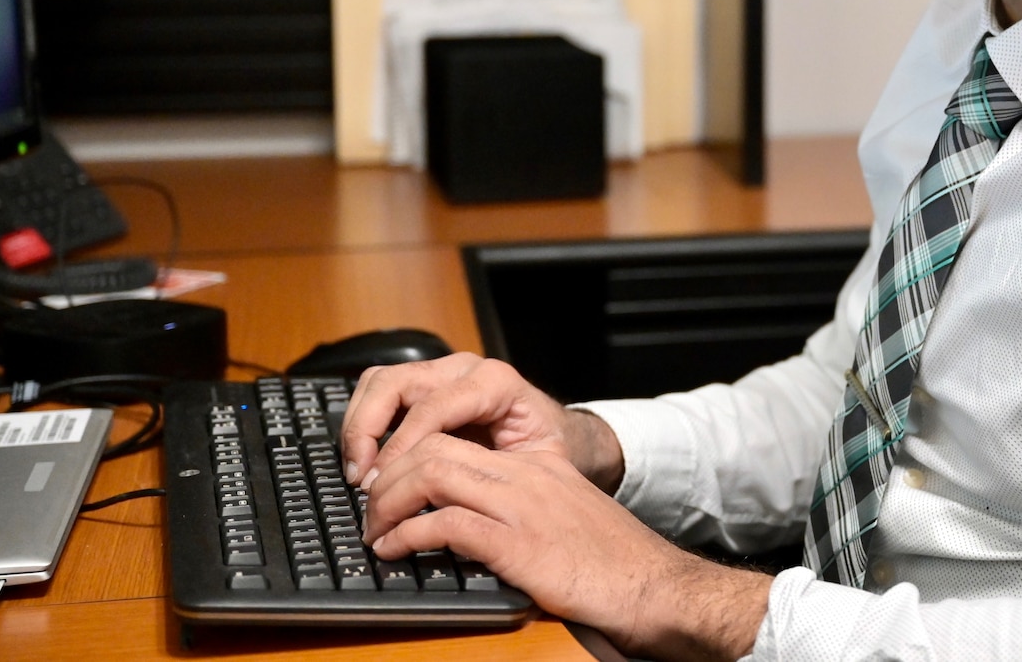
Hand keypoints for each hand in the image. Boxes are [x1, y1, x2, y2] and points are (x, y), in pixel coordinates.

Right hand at [338, 353, 622, 493]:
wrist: (556, 431)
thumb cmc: (547, 450)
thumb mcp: (538, 463)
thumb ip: (502, 475)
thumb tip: (455, 503)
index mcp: (495, 383)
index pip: (432, 408)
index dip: (400, 448)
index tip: (380, 484)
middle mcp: (465, 369)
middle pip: (396, 383)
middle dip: (369, 430)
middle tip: (362, 478)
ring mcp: (442, 372)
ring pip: (380, 382)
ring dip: (360, 425)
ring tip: (358, 470)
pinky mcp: (426, 384)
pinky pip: (381, 390)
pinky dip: (364, 421)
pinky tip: (366, 459)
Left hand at [363, 433, 771, 661]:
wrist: (653, 587)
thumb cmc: (609, 565)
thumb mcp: (563, 519)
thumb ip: (519, 509)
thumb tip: (460, 524)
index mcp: (536, 465)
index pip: (457, 433)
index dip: (409, 454)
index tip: (387, 483)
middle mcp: (526, 475)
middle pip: (434, 445)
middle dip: (387, 474)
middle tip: (369, 508)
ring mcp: (522, 506)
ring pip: (433, 472)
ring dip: (389, 501)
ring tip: (374, 530)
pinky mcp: (519, 544)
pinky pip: (447, 523)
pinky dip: (407, 536)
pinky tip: (395, 551)